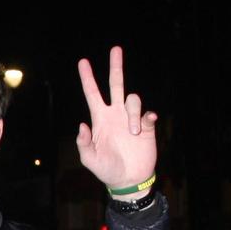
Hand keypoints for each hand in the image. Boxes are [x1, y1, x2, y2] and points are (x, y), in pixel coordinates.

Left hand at [75, 47, 157, 196]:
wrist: (128, 180)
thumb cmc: (107, 170)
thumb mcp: (90, 159)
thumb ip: (83, 143)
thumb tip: (82, 125)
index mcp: (100, 119)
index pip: (92, 94)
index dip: (87, 78)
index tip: (82, 62)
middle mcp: (116, 114)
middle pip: (116, 84)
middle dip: (116, 66)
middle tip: (116, 49)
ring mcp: (131, 119)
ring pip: (133, 99)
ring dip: (133, 114)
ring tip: (133, 134)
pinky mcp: (146, 127)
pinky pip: (148, 114)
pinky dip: (147, 117)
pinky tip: (145, 125)